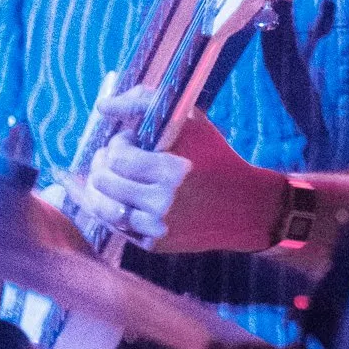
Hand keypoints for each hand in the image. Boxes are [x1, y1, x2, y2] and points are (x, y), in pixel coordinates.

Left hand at [79, 84, 286, 253]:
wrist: (245, 208)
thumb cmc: (215, 158)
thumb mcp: (190, 122)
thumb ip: (145, 102)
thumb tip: (102, 106)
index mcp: (172, 172)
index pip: (116, 157)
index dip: (119, 143)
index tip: (133, 140)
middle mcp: (162, 204)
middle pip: (104, 181)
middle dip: (105, 163)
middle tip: (119, 156)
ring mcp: (157, 229)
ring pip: (103, 207)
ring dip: (102, 188)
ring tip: (115, 176)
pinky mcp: (155, 246)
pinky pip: (115, 226)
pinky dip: (114, 208)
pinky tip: (126, 195)